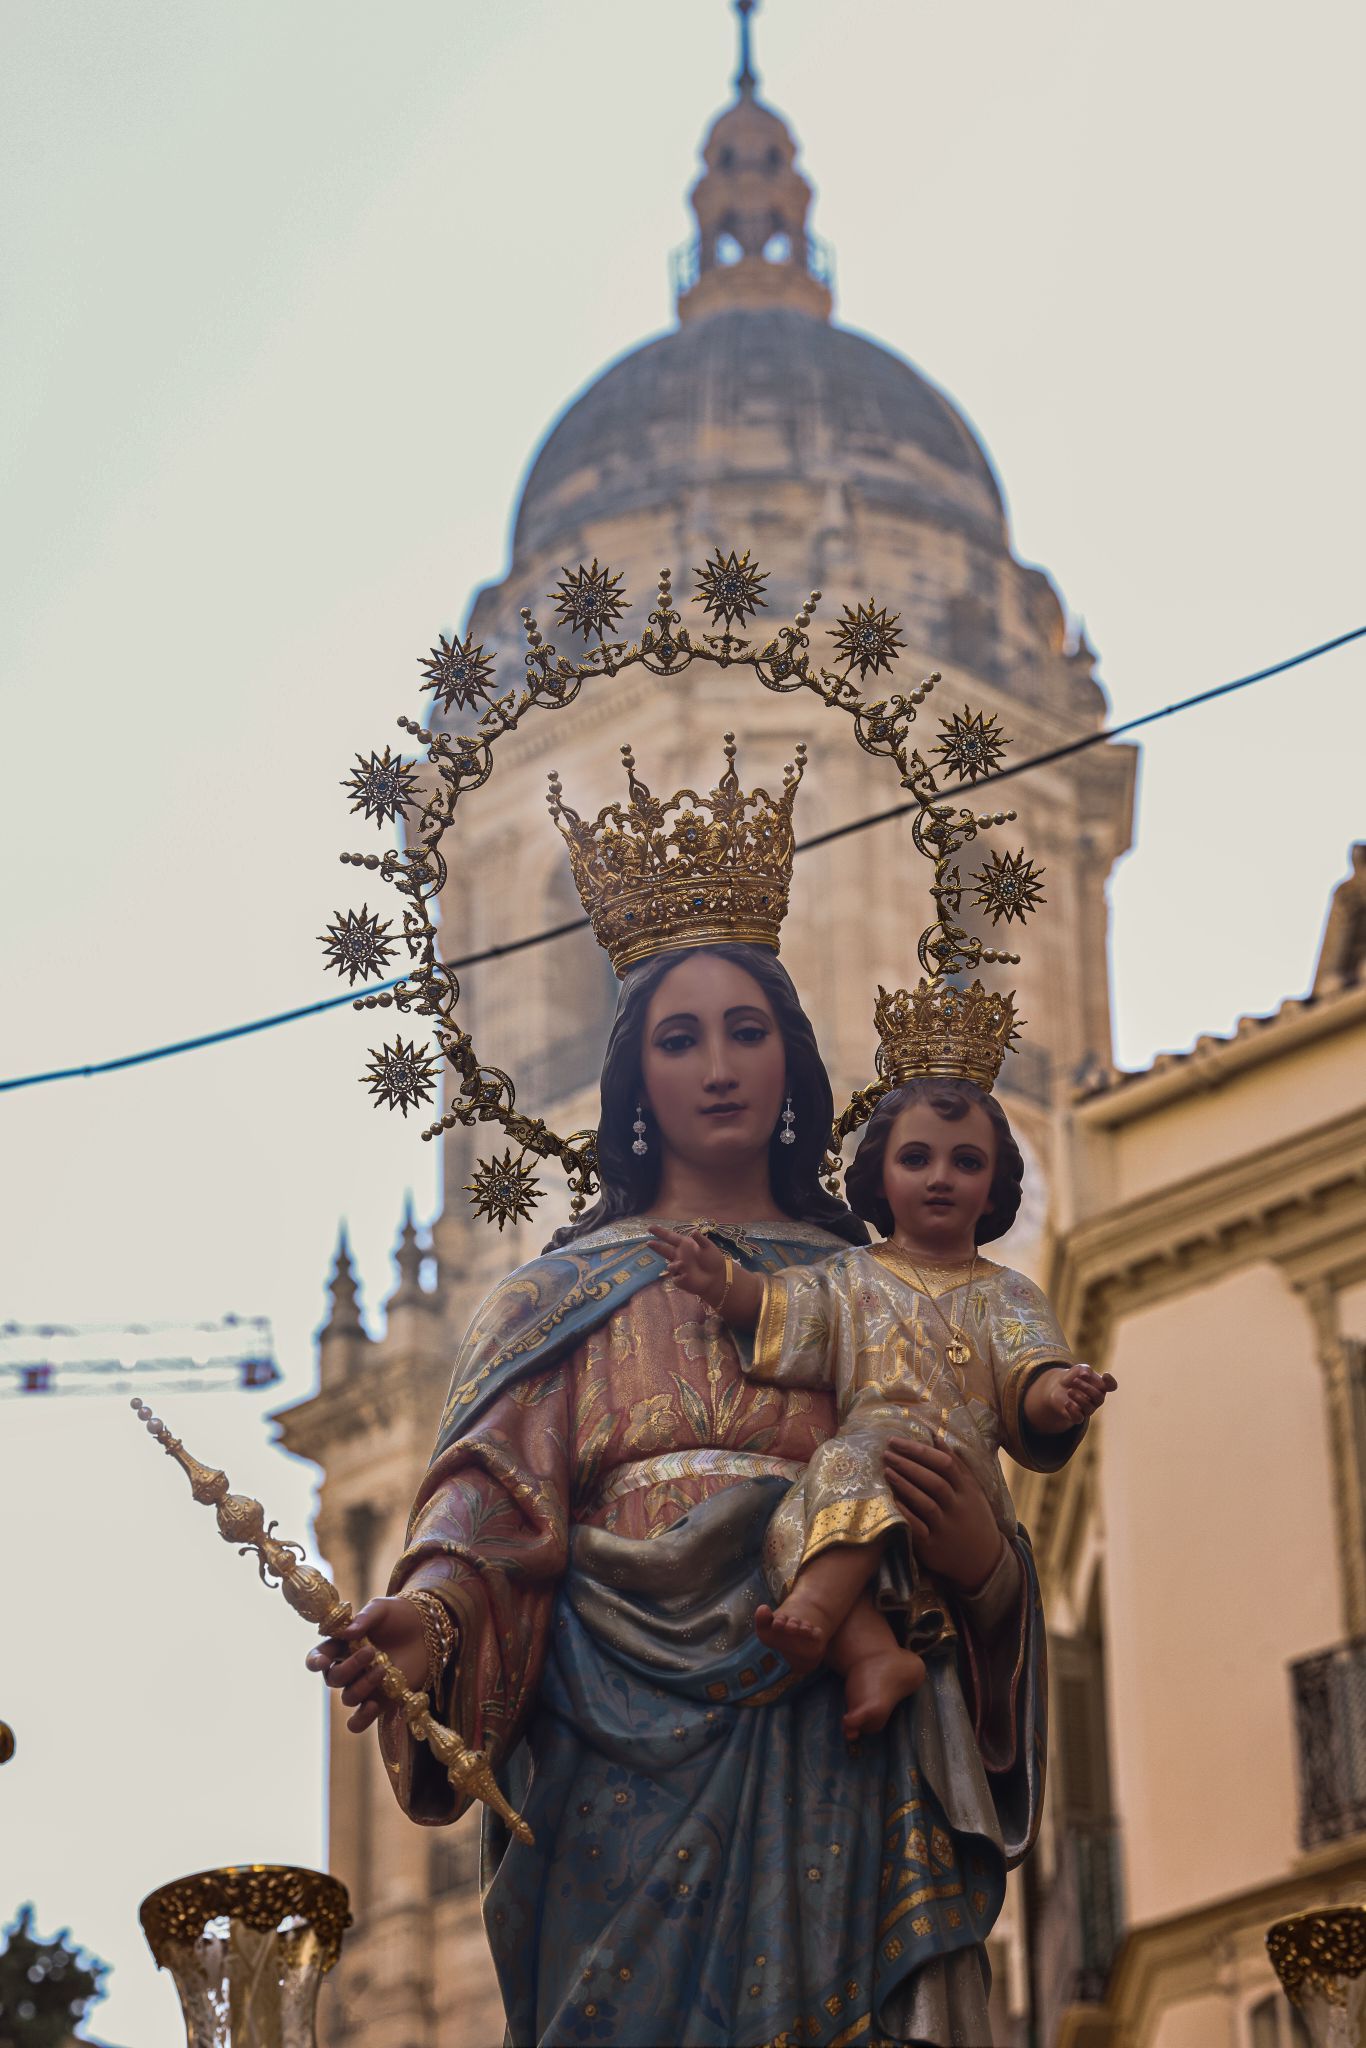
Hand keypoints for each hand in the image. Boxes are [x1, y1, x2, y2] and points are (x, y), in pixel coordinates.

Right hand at [305, 1596, 431, 1733]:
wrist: (429, 1629)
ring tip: (383, 1669)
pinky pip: (361, 1720)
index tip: (323, 1662)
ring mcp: (365, 1686)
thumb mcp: (382, 1609)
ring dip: (362, 1686)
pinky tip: (374, 1705)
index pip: (320, 1656)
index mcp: (343, 1645)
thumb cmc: (400, 1615)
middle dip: (348, 1667)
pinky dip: (362, 1719)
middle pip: (333, 1678)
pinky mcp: (382, 1700)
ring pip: (348, 1698)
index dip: (315, 1661)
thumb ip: (363, 1619)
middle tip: (370, 1651)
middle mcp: (350, 1668)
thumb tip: (345, 1633)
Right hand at [647, 1224, 726, 1305]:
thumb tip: (694, 1231)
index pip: (670, 1237)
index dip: (660, 1232)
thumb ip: (700, 1240)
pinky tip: (688, 1276)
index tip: (649, 1228)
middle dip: (656, 1246)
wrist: (717, 1277)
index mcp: (685, 1245)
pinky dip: (681, 1276)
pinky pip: (676, 1277)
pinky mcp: (680, 1279)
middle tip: (648, 1243)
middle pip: (664, 1250)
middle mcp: (679, 1255)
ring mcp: (679, 1268)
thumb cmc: (713, 1260)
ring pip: (670, 1266)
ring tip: (682, 1264)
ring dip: (674, 1265)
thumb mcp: (708, 1247)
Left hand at [884, 1439, 1004, 1592]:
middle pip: (934, 1482)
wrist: (984, 1561)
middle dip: (909, 1465)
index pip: (945, 1465)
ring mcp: (946, 1528)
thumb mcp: (972, 1490)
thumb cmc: (973, 1518)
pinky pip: (919, 1528)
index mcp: (967, 1490)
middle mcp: (958, 1508)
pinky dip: (906, 1514)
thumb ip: (955, 1465)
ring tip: (886, 1470)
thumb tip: (936, 1437)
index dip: (920, 1451)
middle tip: (887, 1452)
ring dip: (905, 1485)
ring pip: (926, 1503)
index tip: (898, 1441)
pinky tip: (892, 1501)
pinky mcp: (933, 1547)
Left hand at [1027, 1363, 1117, 1431]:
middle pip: (1099, 1397)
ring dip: (1079, 1398)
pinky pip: (1079, 1418)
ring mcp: (1088, 1409)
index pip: (1112, 1386)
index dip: (1111, 1382)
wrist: (1058, 1387)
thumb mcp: (1078, 1369)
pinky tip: (1067, 1403)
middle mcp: (1097, 1399)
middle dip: (1087, 1388)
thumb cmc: (1073, 1377)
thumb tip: (1085, 1374)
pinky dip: (1073, 1411)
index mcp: (1100, 1386)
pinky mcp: (1077, 1416)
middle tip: (1075, 1380)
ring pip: (1089, 1408)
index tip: (1105, 1374)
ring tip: (1069, 1391)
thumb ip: (1084, 1369)